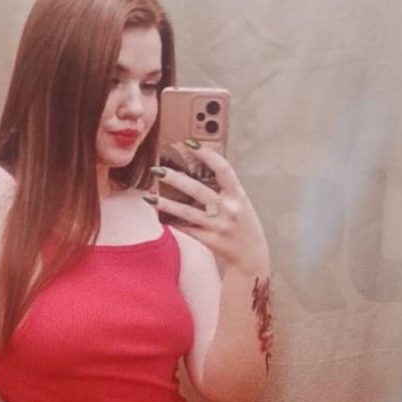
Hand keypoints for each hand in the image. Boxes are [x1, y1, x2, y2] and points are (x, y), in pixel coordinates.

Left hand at [150, 141, 269, 275]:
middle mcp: (229, 210)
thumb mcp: (241, 204)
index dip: (206, 154)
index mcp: (239, 196)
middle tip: (157, 169)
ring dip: (165, 203)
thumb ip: (224, 190)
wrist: (252, 258)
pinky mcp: (210, 241)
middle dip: (175, 178)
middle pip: (198, 190)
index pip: (222, 169)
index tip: (188, 143)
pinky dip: (172, 222)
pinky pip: (186, 229)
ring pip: (187, 212)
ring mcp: (219, 226)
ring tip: (149, 196)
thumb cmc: (244, 226)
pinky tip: (159, 215)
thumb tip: (197, 170)